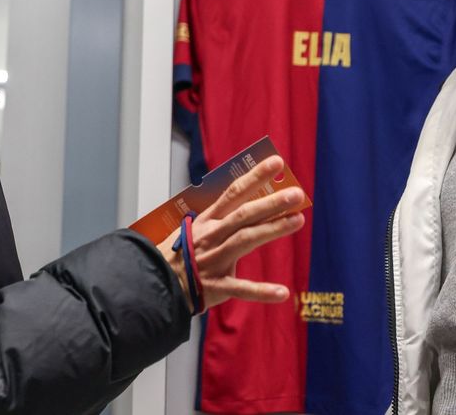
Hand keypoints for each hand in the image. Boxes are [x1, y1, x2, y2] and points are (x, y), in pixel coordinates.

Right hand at [161, 156, 305, 312]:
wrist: (157, 282)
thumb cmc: (181, 254)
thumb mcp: (196, 228)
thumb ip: (223, 217)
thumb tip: (254, 201)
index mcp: (208, 220)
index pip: (234, 192)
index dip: (256, 176)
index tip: (276, 163)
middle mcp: (212, 236)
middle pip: (244, 215)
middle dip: (271, 203)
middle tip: (296, 194)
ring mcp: (214, 260)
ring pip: (246, 240)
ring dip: (272, 229)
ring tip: (297, 220)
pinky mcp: (216, 286)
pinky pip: (241, 288)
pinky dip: (261, 291)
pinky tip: (283, 292)